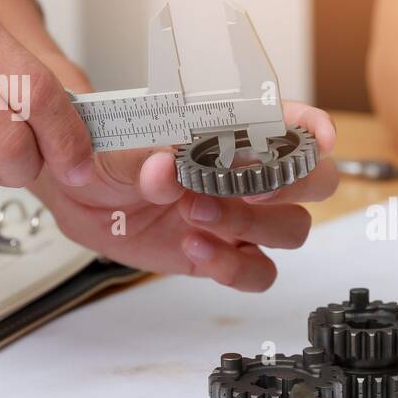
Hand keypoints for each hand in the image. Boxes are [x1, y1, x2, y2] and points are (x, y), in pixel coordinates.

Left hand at [31, 95, 338, 289]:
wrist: (78, 195)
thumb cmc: (104, 157)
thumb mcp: (113, 149)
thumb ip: (141, 157)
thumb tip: (166, 165)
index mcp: (234, 132)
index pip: (294, 125)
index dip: (314, 129)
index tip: (319, 137)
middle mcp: (249, 176)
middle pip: (315, 181)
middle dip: (294, 185)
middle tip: (252, 190)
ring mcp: (242, 219)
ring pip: (291, 229)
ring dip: (253, 225)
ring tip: (196, 214)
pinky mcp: (225, 258)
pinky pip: (258, 272)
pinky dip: (232, 266)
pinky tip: (194, 247)